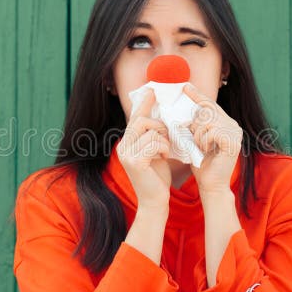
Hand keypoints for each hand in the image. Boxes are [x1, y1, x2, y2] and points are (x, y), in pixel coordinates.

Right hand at [117, 88, 171, 207]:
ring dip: (163, 138)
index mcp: (127, 142)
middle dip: (159, 124)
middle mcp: (123, 146)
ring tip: (166, 150)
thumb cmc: (158, 177)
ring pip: (149, 130)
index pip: (134, 117)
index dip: (144, 103)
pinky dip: (162, 147)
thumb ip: (155, 136)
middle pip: (141, 120)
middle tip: (168, 135)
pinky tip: (164, 156)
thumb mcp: (156, 152)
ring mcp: (126, 154)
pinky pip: (152, 142)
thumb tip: (164, 115)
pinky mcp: (134, 162)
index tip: (152, 89)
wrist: (155, 202)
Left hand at [182, 83, 242, 193]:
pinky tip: (206, 151)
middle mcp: (233, 125)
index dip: (197, 95)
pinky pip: (211, 131)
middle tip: (193, 140)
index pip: (210, 105)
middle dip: (194, 124)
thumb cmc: (201, 164)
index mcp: (226, 123)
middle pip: (207, 112)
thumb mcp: (194, 140)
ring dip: (198, 135)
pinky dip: (203, 141)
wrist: (210, 185)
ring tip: (200, 148)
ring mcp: (235, 132)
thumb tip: (181, 111)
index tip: (185, 87)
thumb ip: (193, 125)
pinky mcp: (232, 141)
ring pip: (207, 121)